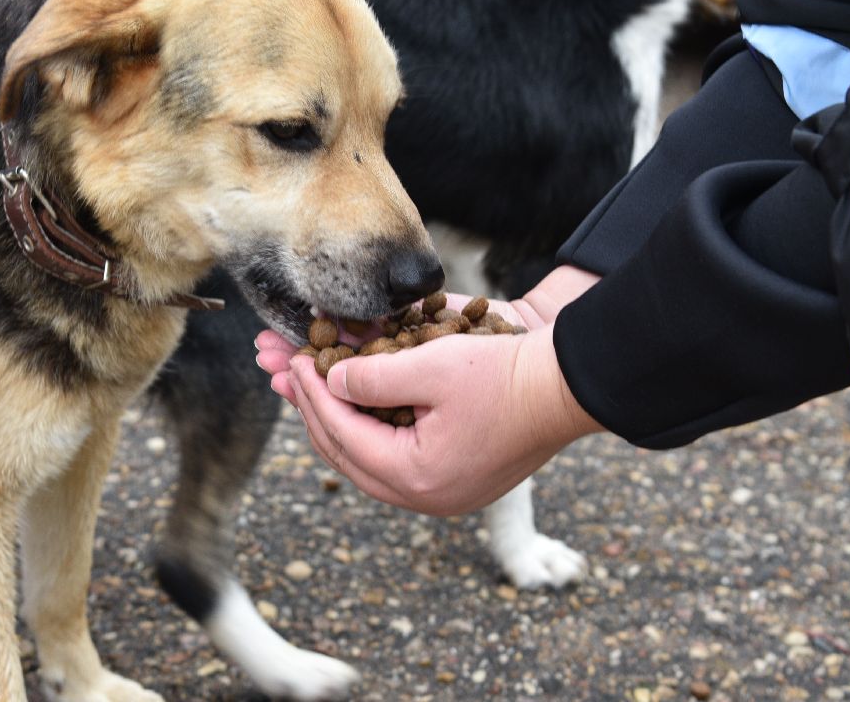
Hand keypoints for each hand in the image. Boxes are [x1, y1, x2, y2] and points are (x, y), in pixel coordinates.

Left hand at [257, 267, 604, 515]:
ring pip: (366, 447)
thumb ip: (370, 377)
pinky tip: (349, 382)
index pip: (342, 437)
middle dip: (309, 404)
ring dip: (332, 407)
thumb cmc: (507, 375)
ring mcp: (442, 480)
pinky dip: (369, 411)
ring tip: (297, 374)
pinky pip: (396, 442)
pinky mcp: (456, 462)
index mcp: (416, 479)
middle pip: (346, 449)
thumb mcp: (430, 367)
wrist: (573, 379)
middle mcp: (425, 490)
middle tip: (277, 367)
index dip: (310, 395)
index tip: (289, 360)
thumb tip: (329, 381)